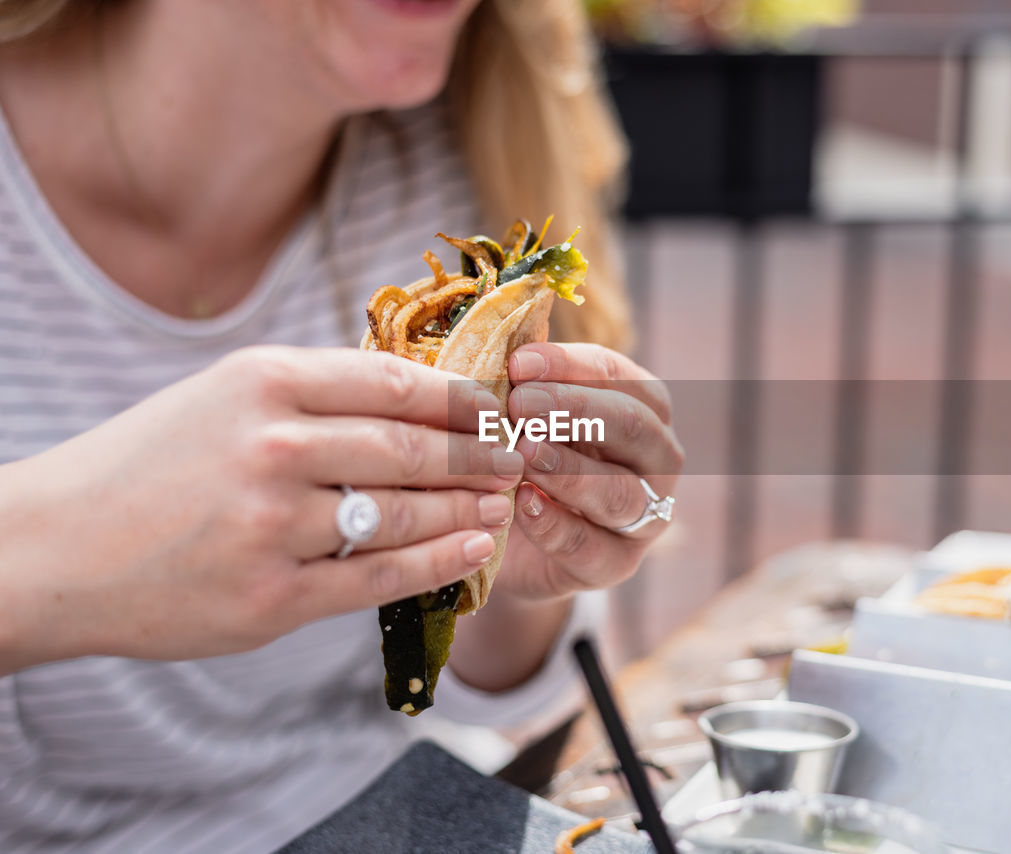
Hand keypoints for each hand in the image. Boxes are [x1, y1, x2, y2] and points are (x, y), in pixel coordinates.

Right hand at [0, 346, 524, 672]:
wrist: (57, 548)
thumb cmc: (150, 464)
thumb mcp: (224, 396)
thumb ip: (316, 392)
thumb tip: (421, 394)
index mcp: (266, 382)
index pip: (399, 383)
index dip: (464, 400)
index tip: (499, 409)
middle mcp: (275, 446)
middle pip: (415, 449)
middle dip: (481, 455)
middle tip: (518, 457)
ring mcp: (276, 525)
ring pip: (406, 514)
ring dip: (469, 508)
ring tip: (503, 502)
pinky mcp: (274, 595)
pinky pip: (382, 577)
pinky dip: (440, 561)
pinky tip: (473, 547)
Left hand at [499, 342, 682, 600]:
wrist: (510, 541)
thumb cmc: (522, 457)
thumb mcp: (525, 416)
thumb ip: (524, 386)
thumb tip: (502, 347)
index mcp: (643, 407)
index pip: (616, 374)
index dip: (568, 366)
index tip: (518, 364)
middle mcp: (658, 458)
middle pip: (633, 427)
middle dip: (575, 411)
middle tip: (521, 404)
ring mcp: (646, 517)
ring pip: (620, 492)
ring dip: (570, 470)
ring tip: (522, 452)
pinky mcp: (616, 565)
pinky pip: (593, 547)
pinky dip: (556, 525)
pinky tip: (522, 505)